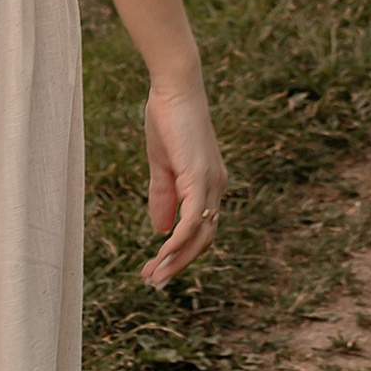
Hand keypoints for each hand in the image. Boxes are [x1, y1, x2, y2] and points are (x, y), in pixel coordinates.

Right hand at [142, 74, 227, 288]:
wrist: (174, 88)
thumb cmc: (168, 119)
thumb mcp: (162, 164)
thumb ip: (163, 196)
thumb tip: (161, 230)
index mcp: (209, 184)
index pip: (200, 229)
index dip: (181, 252)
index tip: (157, 268)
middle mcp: (216, 187)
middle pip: (204, 239)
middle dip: (179, 264)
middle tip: (155, 282)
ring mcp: (210, 183)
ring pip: (200, 234)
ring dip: (177, 259)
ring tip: (155, 277)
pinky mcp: (199, 176)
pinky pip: (191, 218)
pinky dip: (179, 239)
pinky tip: (163, 254)